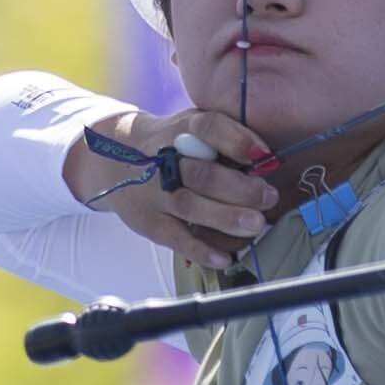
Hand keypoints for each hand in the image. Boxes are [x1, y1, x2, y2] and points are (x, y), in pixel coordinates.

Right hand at [73, 109, 279, 267]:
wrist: (115, 161)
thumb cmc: (171, 145)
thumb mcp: (191, 127)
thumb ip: (225, 137)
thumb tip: (268, 160)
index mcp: (181, 129)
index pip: (208, 128)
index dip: (237, 141)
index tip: (264, 155)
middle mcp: (165, 160)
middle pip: (202, 173)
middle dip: (240, 188)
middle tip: (269, 197)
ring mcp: (155, 193)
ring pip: (191, 205)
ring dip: (226, 217)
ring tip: (256, 224)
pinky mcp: (149, 222)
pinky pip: (176, 238)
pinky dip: (201, 250)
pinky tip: (225, 257)